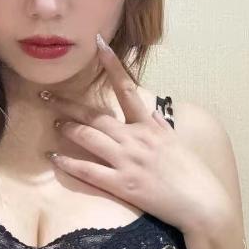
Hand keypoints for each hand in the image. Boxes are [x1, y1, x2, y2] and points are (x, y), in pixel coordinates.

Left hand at [40, 34, 231, 235]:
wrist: (202, 203)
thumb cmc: (191, 173)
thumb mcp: (175, 142)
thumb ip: (158, 126)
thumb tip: (150, 112)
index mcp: (149, 125)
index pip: (127, 87)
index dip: (112, 64)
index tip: (98, 44)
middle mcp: (135, 138)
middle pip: (95, 115)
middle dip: (67, 105)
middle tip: (46, 95)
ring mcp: (127, 160)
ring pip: (88, 137)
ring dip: (67, 129)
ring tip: (55, 124)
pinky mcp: (122, 184)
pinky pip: (88, 170)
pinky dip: (68, 163)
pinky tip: (54, 158)